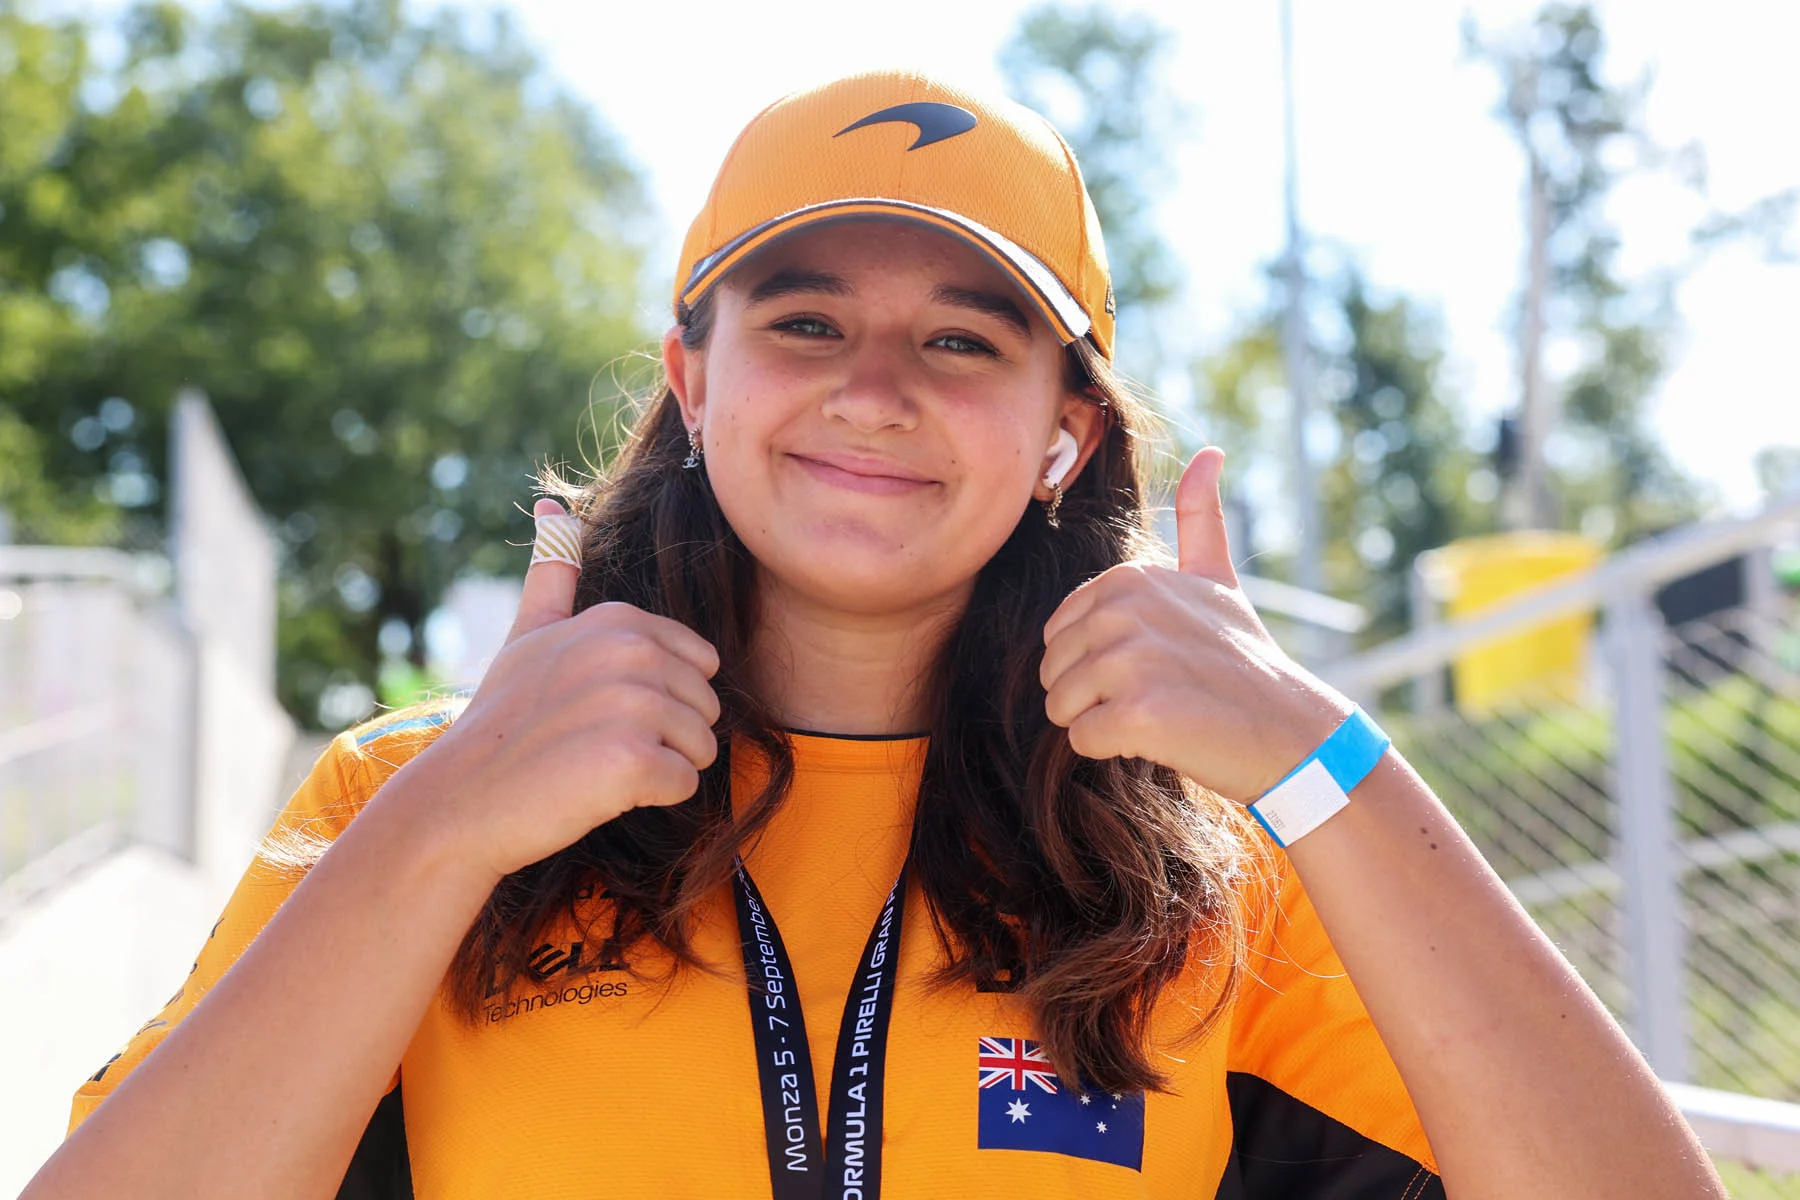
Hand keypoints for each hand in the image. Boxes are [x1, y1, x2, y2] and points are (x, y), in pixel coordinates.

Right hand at [410, 498, 721, 880]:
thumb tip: (552, 504)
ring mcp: (632, 704)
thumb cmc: (502, 723)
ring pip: (702, 746)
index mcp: (617, 620)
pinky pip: (685, 784)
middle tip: (595, 744)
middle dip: (667, 736)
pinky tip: (598, 791)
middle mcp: (629, 652)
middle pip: (706, 706)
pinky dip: (652, 797)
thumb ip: (553, 574)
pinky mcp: (632, 760)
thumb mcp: (528, 635)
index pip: (699, 663)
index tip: (601, 709)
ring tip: (596, 767)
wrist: (458, 801)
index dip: (661, 697)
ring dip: (661, 768)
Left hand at [1039, 448, 1351, 804]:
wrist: (1292, 731)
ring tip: (1160, 714)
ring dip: (1101, 724)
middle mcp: (1125, 608)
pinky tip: (1162, 737)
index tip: (1155, 666)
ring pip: (1059, 708)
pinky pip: (1081, 740)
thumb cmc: (1244, 662)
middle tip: (1158, 695)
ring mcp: (1130, 658)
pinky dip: (1113, 749)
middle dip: (1092, 697)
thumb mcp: (1218, 581)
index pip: (1058, 635)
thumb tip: (1209, 452)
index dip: (1096, 664)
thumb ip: (1201, 519)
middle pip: (1051, 673)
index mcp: (1129, 576)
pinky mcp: (1137, 711)